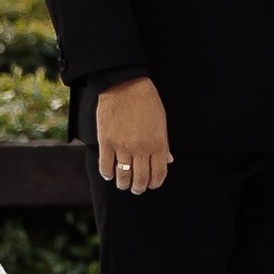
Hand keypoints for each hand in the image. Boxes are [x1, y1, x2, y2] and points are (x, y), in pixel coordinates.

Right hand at [96, 77, 172, 194]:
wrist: (124, 85)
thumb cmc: (146, 101)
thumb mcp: (161, 121)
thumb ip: (164, 143)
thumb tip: (168, 161)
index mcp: (158, 143)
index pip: (159, 173)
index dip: (155, 183)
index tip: (151, 185)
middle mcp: (141, 149)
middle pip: (141, 179)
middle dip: (139, 188)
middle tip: (137, 188)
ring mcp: (123, 147)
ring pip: (123, 177)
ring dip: (124, 184)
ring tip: (123, 184)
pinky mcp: (106, 142)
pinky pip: (106, 166)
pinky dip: (107, 174)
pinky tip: (109, 174)